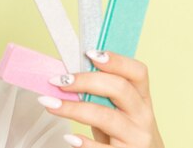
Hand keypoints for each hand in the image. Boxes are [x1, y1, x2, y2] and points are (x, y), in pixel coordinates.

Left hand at [39, 50, 163, 147]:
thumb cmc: (123, 131)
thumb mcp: (119, 109)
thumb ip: (101, 93)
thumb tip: (66, 75)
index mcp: (142, 97)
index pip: (137, 72)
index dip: (116, 60)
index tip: (89, 53)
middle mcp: (143, 115)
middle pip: (119, 88)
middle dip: (85, 81)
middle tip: (58, 81)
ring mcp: (137, 137)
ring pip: (106, 117)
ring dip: (73, 108)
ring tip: (49, 104)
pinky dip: (84, 143)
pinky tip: (70, 137)